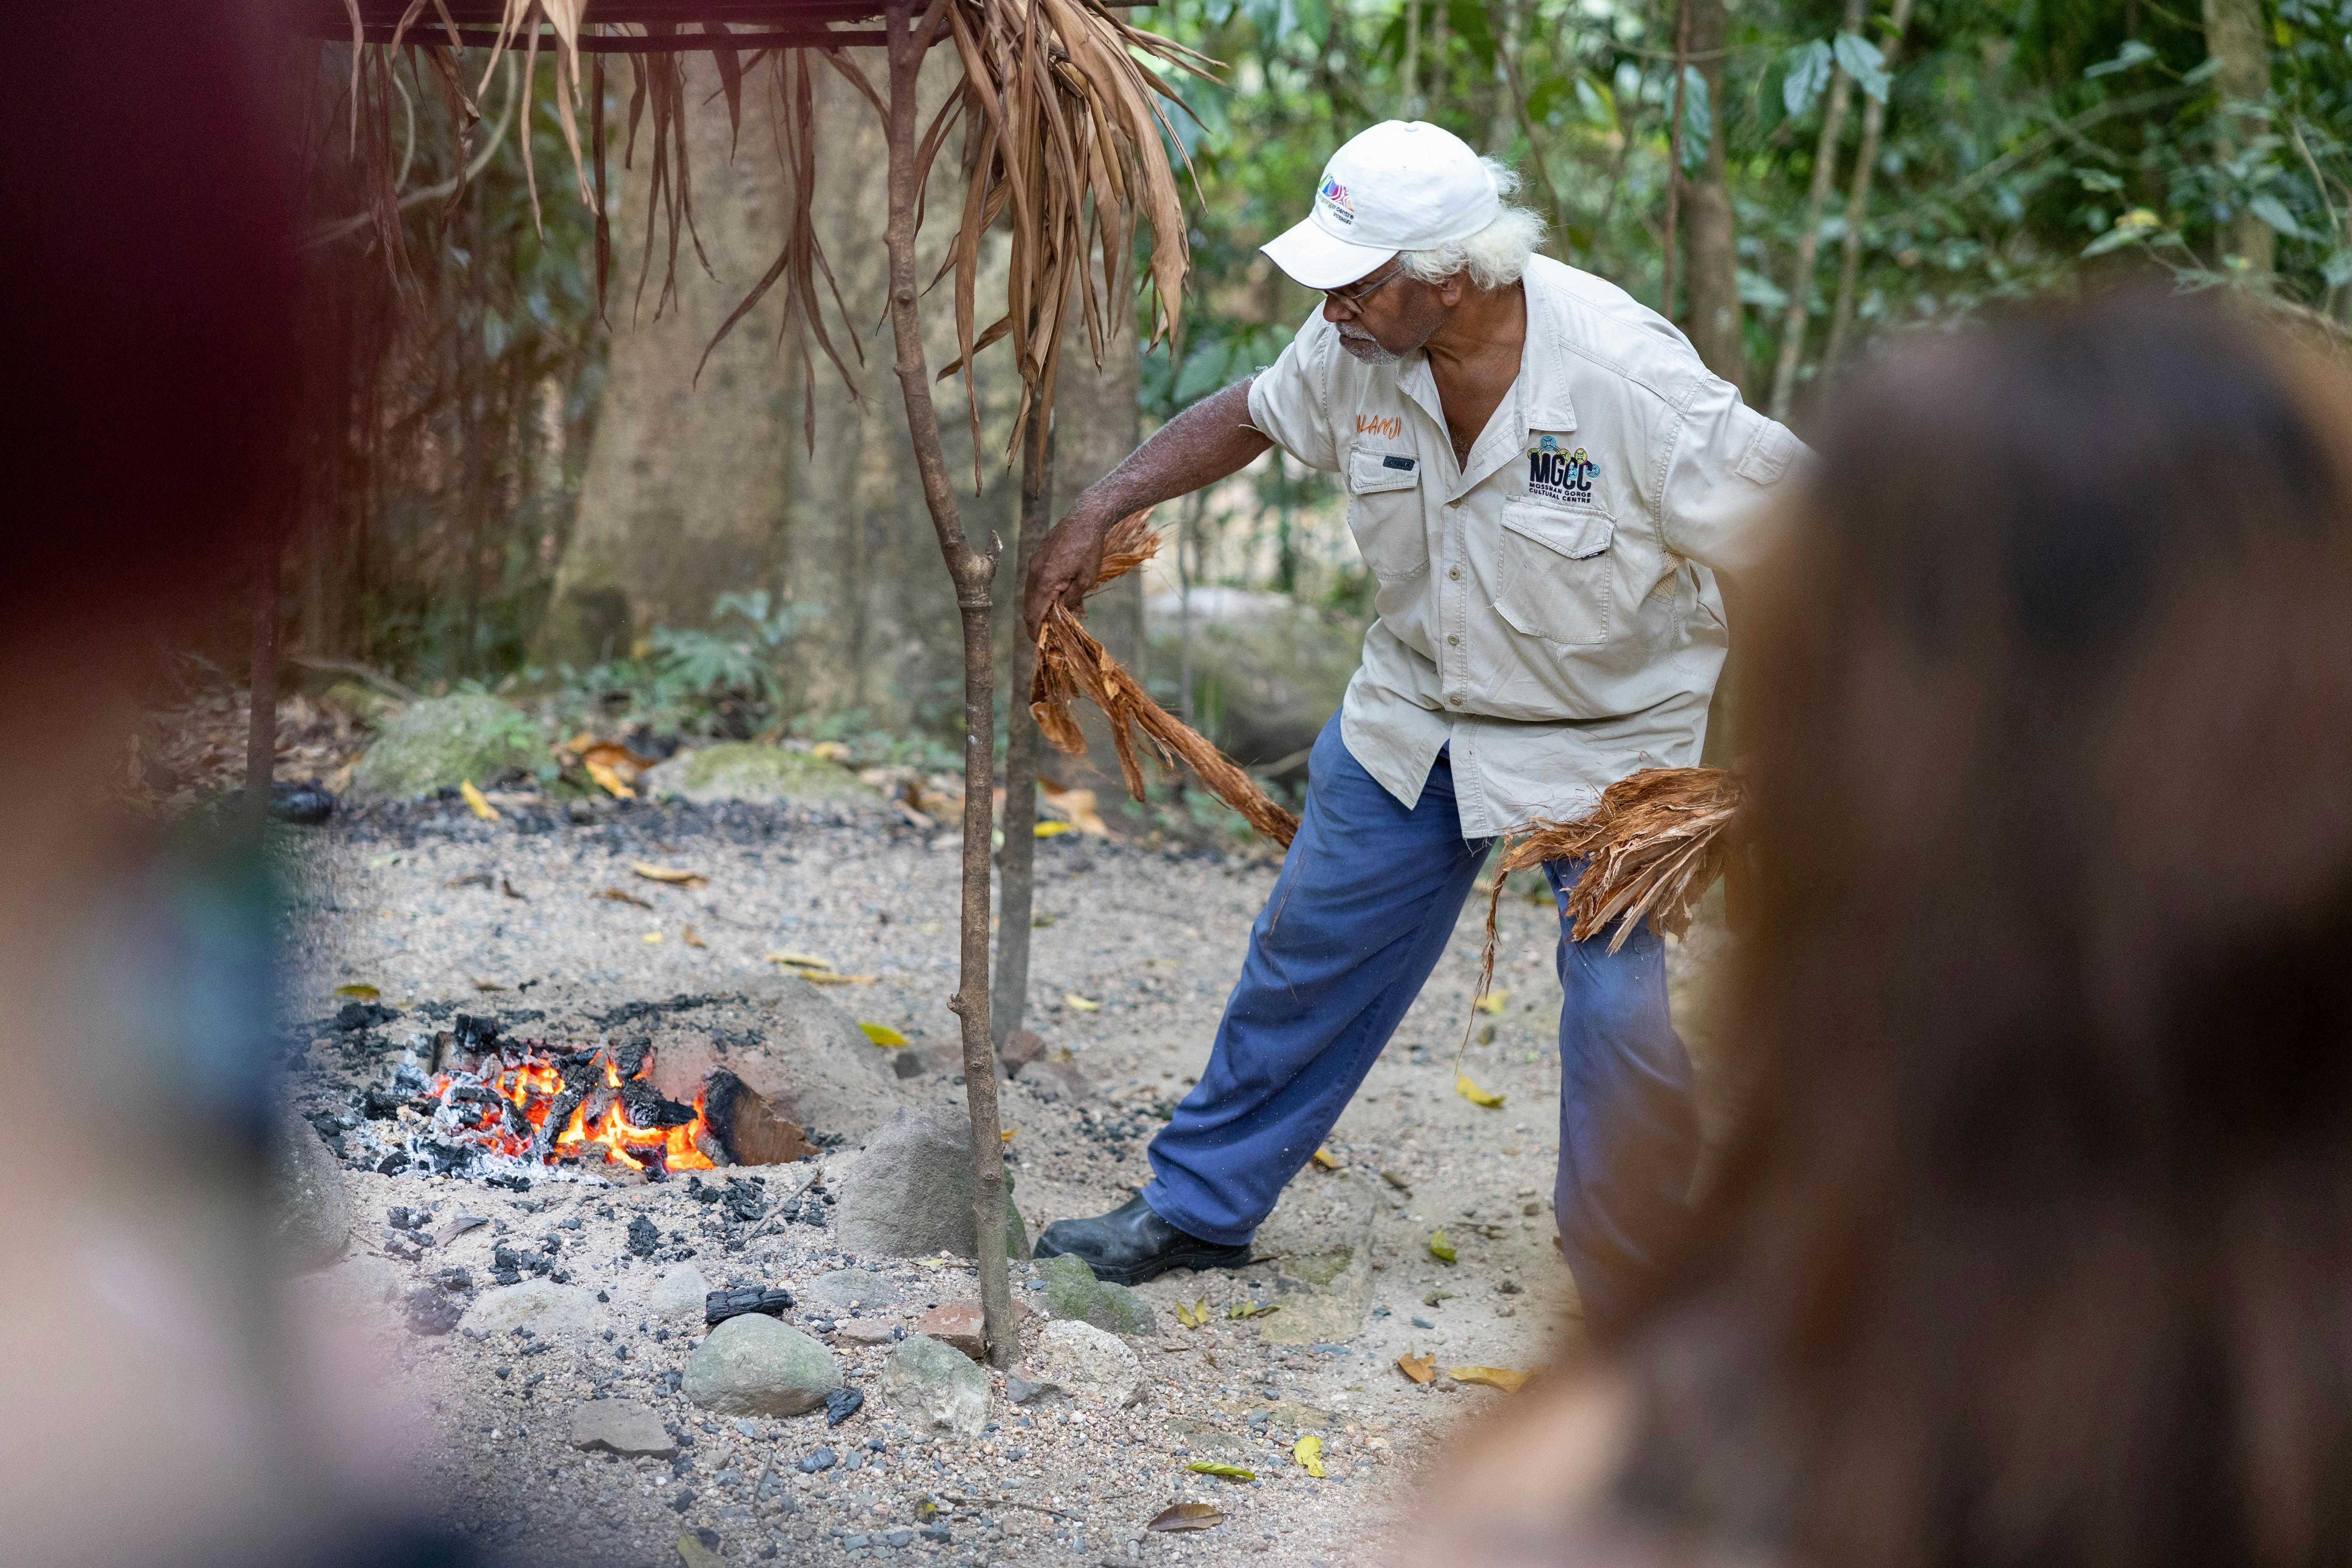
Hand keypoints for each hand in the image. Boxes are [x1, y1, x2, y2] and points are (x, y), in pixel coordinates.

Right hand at [1022, 511, 1110, 642]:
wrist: (1084, 518)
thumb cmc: (1090, 549)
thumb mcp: (1086, 579)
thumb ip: (1071, 598)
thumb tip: (1061, 613)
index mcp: (1046, 581)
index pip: (1033, 614)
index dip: (1034, 631)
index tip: (1039, 643)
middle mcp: (1034, 573)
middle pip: (1028, 605)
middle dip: (1034, 622)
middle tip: (1045, 635)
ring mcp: (1034, 563)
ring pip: (1029, 592)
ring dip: (1037, 607)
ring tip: (1049, 617)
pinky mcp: (1037, 556)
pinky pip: (1033, 580)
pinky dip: (1039, 592)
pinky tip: (1051, 595)